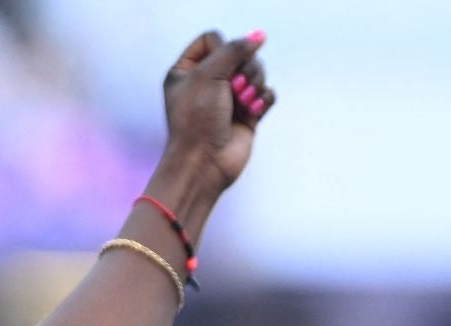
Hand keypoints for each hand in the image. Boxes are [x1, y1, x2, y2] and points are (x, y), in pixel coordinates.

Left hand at [162, 30, 275, 190]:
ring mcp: (227, 98)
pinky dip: (262, 100)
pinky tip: (251, 113)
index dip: (222, 48)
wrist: (204, 163)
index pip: (212, 39)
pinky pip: (265, 93)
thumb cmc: (196, 121)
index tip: (218, 69)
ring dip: (254, 84)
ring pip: (256, 71)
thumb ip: (234, 49)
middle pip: (239, 54)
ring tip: (243, 102)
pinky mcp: (246, 113)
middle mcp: (206, 82)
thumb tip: (258, 36)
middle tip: (236, 87)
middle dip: (244, 68)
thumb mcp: (209, 74)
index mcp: (185, 71)